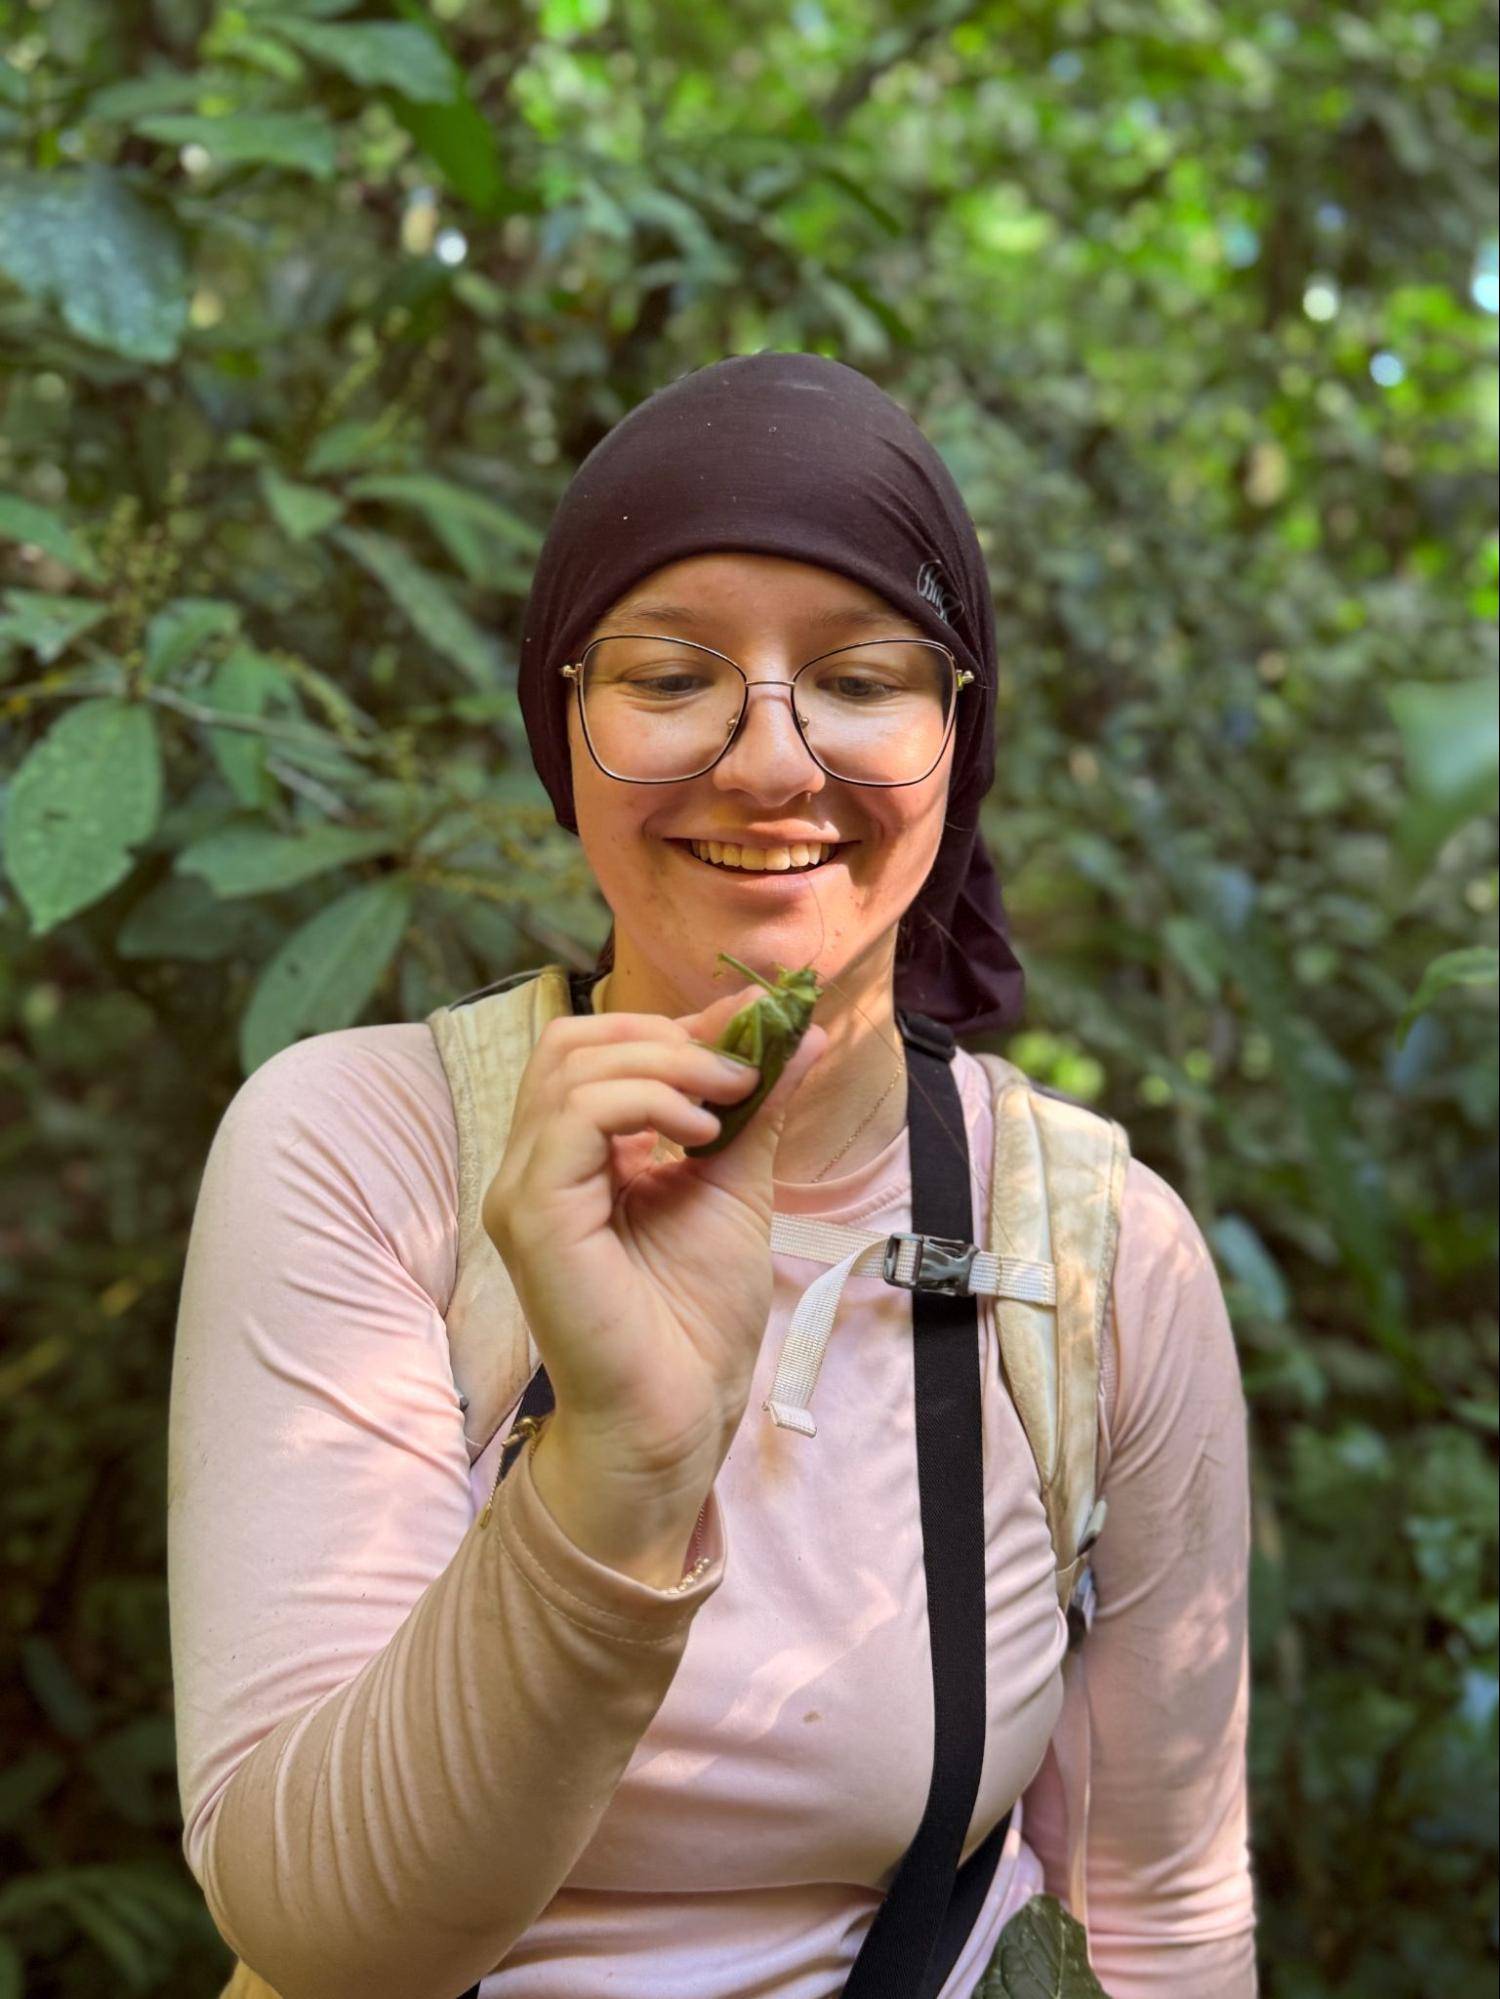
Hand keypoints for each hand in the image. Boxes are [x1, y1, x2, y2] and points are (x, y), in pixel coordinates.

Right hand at [481, 982, 827, 1510]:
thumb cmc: (696, 1322)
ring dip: (664, 1062)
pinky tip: (699, 1134)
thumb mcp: (736, 1187)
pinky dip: (645, 1101)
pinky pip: (574, 1116)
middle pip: (572, 1042)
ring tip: (727, 1100)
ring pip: (570, 1066)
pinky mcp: (532, 1215)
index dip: (676, 1025)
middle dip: (665, 1033)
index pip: (598, 1051)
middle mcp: (534, 1166)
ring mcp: (523, 1189)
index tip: (755, 1026)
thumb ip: (758, 1109)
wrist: (677, 1416)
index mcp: (572, 1158)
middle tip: (741, 1065)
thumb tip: (807, 1036)